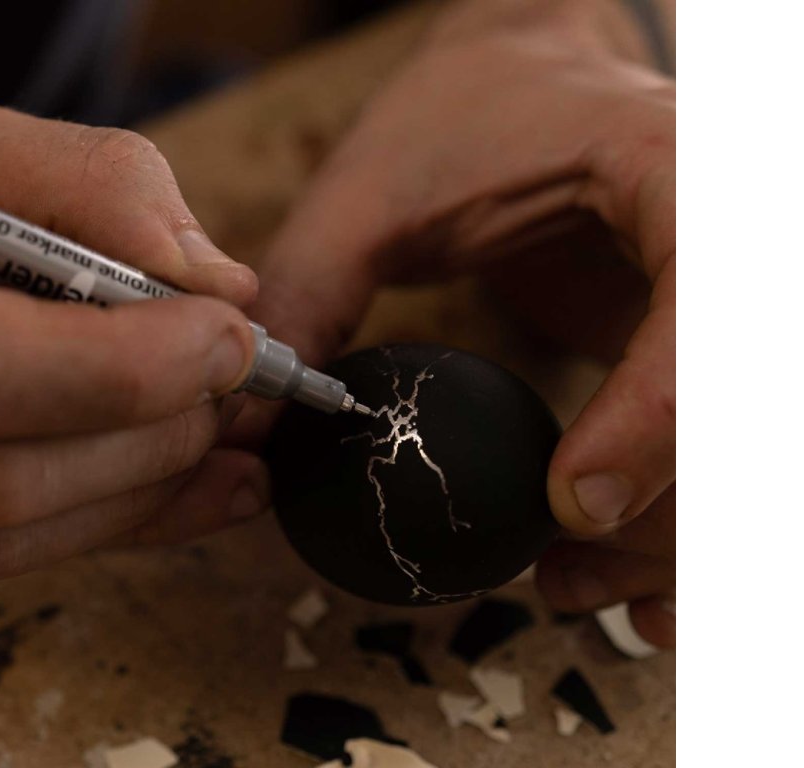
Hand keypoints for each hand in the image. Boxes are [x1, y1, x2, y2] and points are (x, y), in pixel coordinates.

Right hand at [0, 96, 268, 581]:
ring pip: (17, 531)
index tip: (230, 334)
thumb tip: (218, 280)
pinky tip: (196, 485)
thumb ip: (96, 189)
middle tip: (236, 375)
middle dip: (157, 429)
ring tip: (227, 426)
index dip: (132, 369)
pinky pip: (11, 551)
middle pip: (12, 479)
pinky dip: (119, 519)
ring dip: (149, 485)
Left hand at [248, 2, 673, 643]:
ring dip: (669, 544)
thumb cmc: (464, 112)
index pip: (710, 307)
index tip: (569, 503)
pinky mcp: (700, 344)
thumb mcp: (373, 189)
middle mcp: (726, 240)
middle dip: (662, 517)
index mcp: (672, 174)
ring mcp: (724, 299)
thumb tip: (253, 422)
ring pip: (740, 453)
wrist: (532, 74)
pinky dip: (677, 528)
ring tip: (570, 588)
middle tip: (555, 575)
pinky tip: (628, 587)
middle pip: (737, 414)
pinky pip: (713, 451)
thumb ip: (311, 291)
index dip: (654, 419)